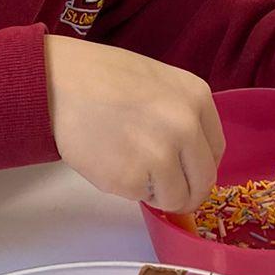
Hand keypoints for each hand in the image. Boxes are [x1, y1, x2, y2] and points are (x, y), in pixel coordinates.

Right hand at [45, 35, 223, 211]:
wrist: (57, 82)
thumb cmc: (102, 76)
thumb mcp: (159, 80)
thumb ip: (181, 113)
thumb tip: (189, 156)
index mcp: (197, 98)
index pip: (216, 151)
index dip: (200, 167)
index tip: (187, 172)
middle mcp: (186, 127)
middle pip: (203, 182)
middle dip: (186, 192)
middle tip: (166, 191)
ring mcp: (160, 155)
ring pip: (175, 198)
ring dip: (156, 192)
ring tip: (129, 166)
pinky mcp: (130, 179)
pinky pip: (140, 197)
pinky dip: (126, 188)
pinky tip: (109, 161)